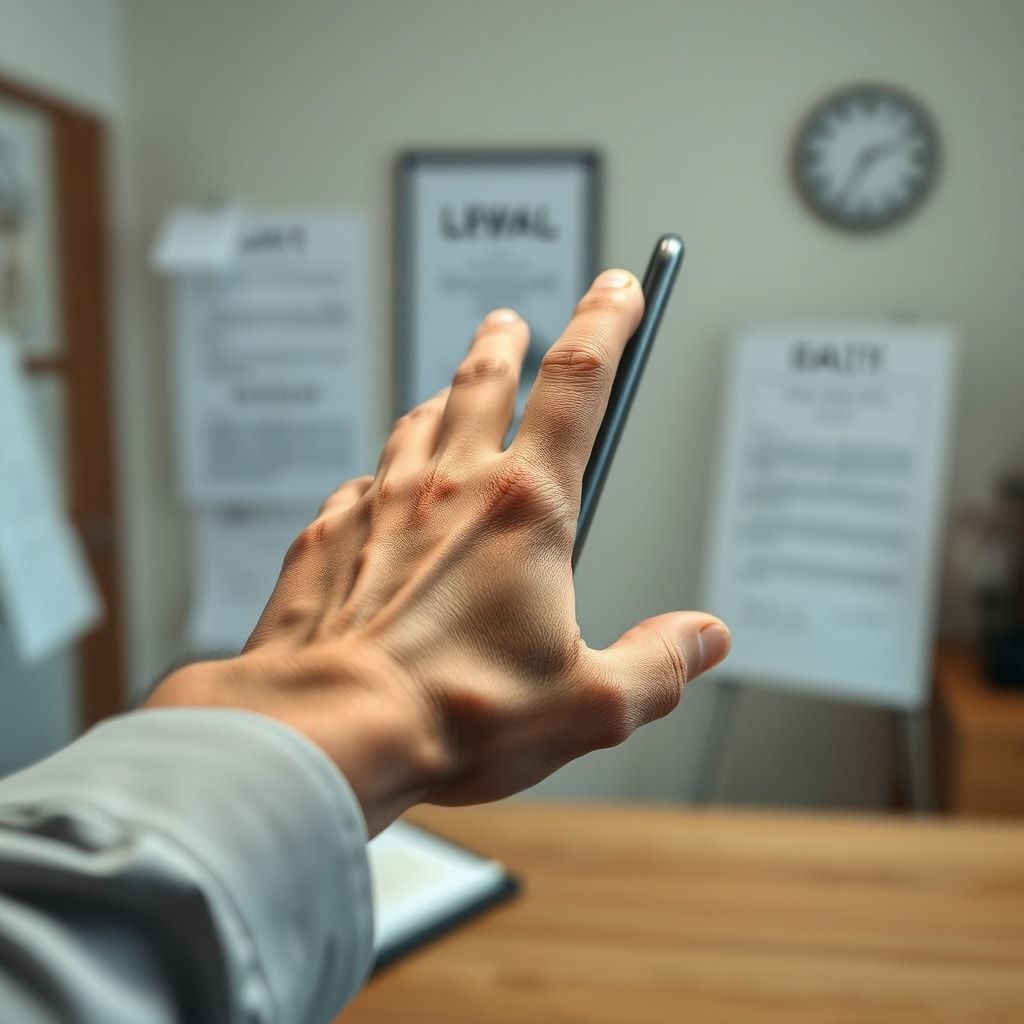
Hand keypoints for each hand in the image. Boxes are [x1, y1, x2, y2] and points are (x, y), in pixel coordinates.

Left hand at [148, 269, 729, 834]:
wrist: (325, 730)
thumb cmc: (453, 716)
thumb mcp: (588, 706)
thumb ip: (658, 665)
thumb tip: (705, 638)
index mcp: (525, 508)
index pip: (579, 383)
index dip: (606, 324)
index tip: (619, 289)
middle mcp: (449, 487)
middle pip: (483, 379)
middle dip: (505, 340)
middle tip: (509, 320)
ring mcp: (381, 505)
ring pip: (416, 422)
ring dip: (441, 398)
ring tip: (450, 396)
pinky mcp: (328, 536)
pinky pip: (359, 485)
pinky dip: (380, 478)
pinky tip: (379, 495)